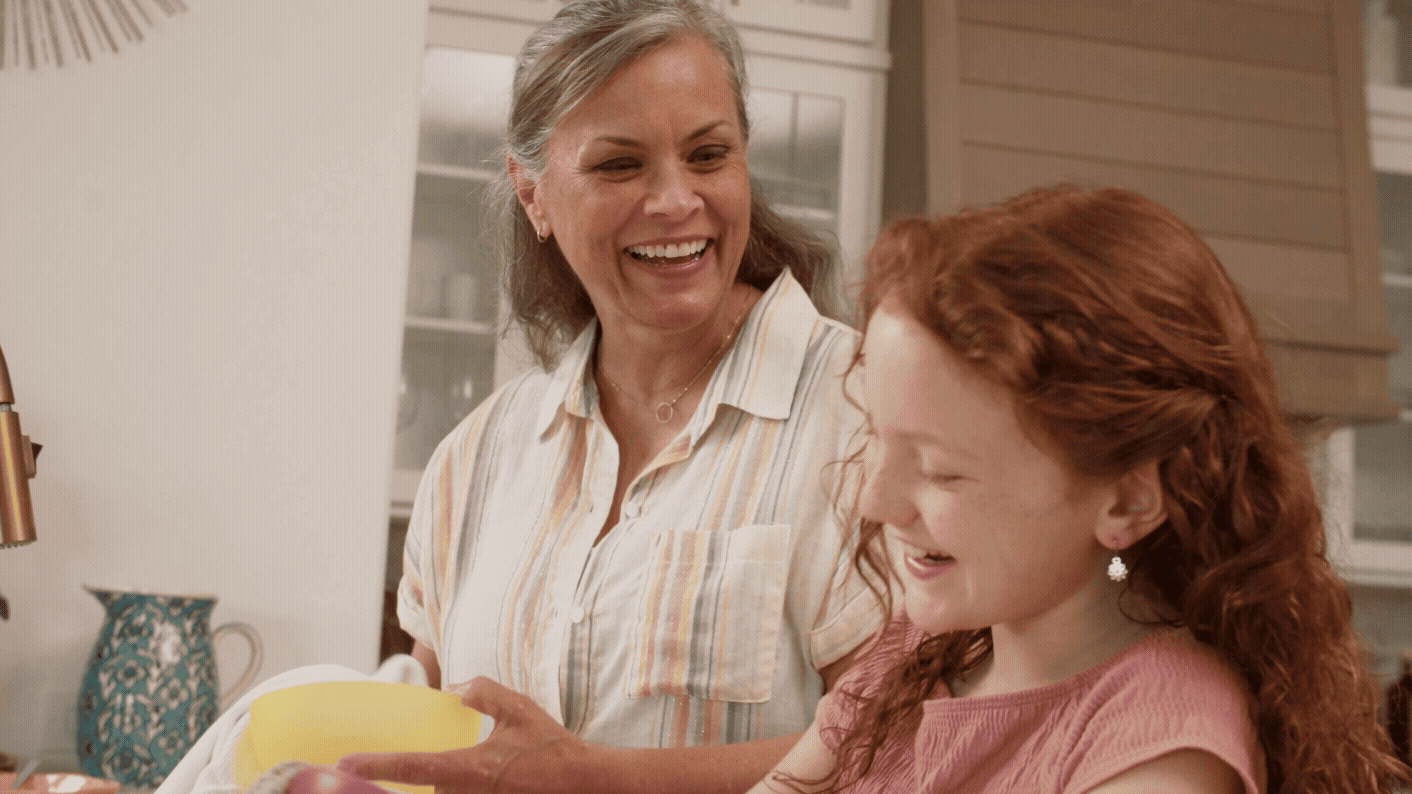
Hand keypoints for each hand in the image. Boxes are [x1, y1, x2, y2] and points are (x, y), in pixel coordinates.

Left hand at [337, 677, 590, 793]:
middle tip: (384, 768)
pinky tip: (485, 772)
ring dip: (442, 783)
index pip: (413, 767)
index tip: (345, 764)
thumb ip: (484, 693)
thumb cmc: (553, 751)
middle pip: (425, 790)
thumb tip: (454, 690)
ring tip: (435, 769)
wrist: (584, 785)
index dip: (376, 765)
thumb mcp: (519, 710)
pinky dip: (456, 786)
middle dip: (410, 780)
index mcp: (471, 769)